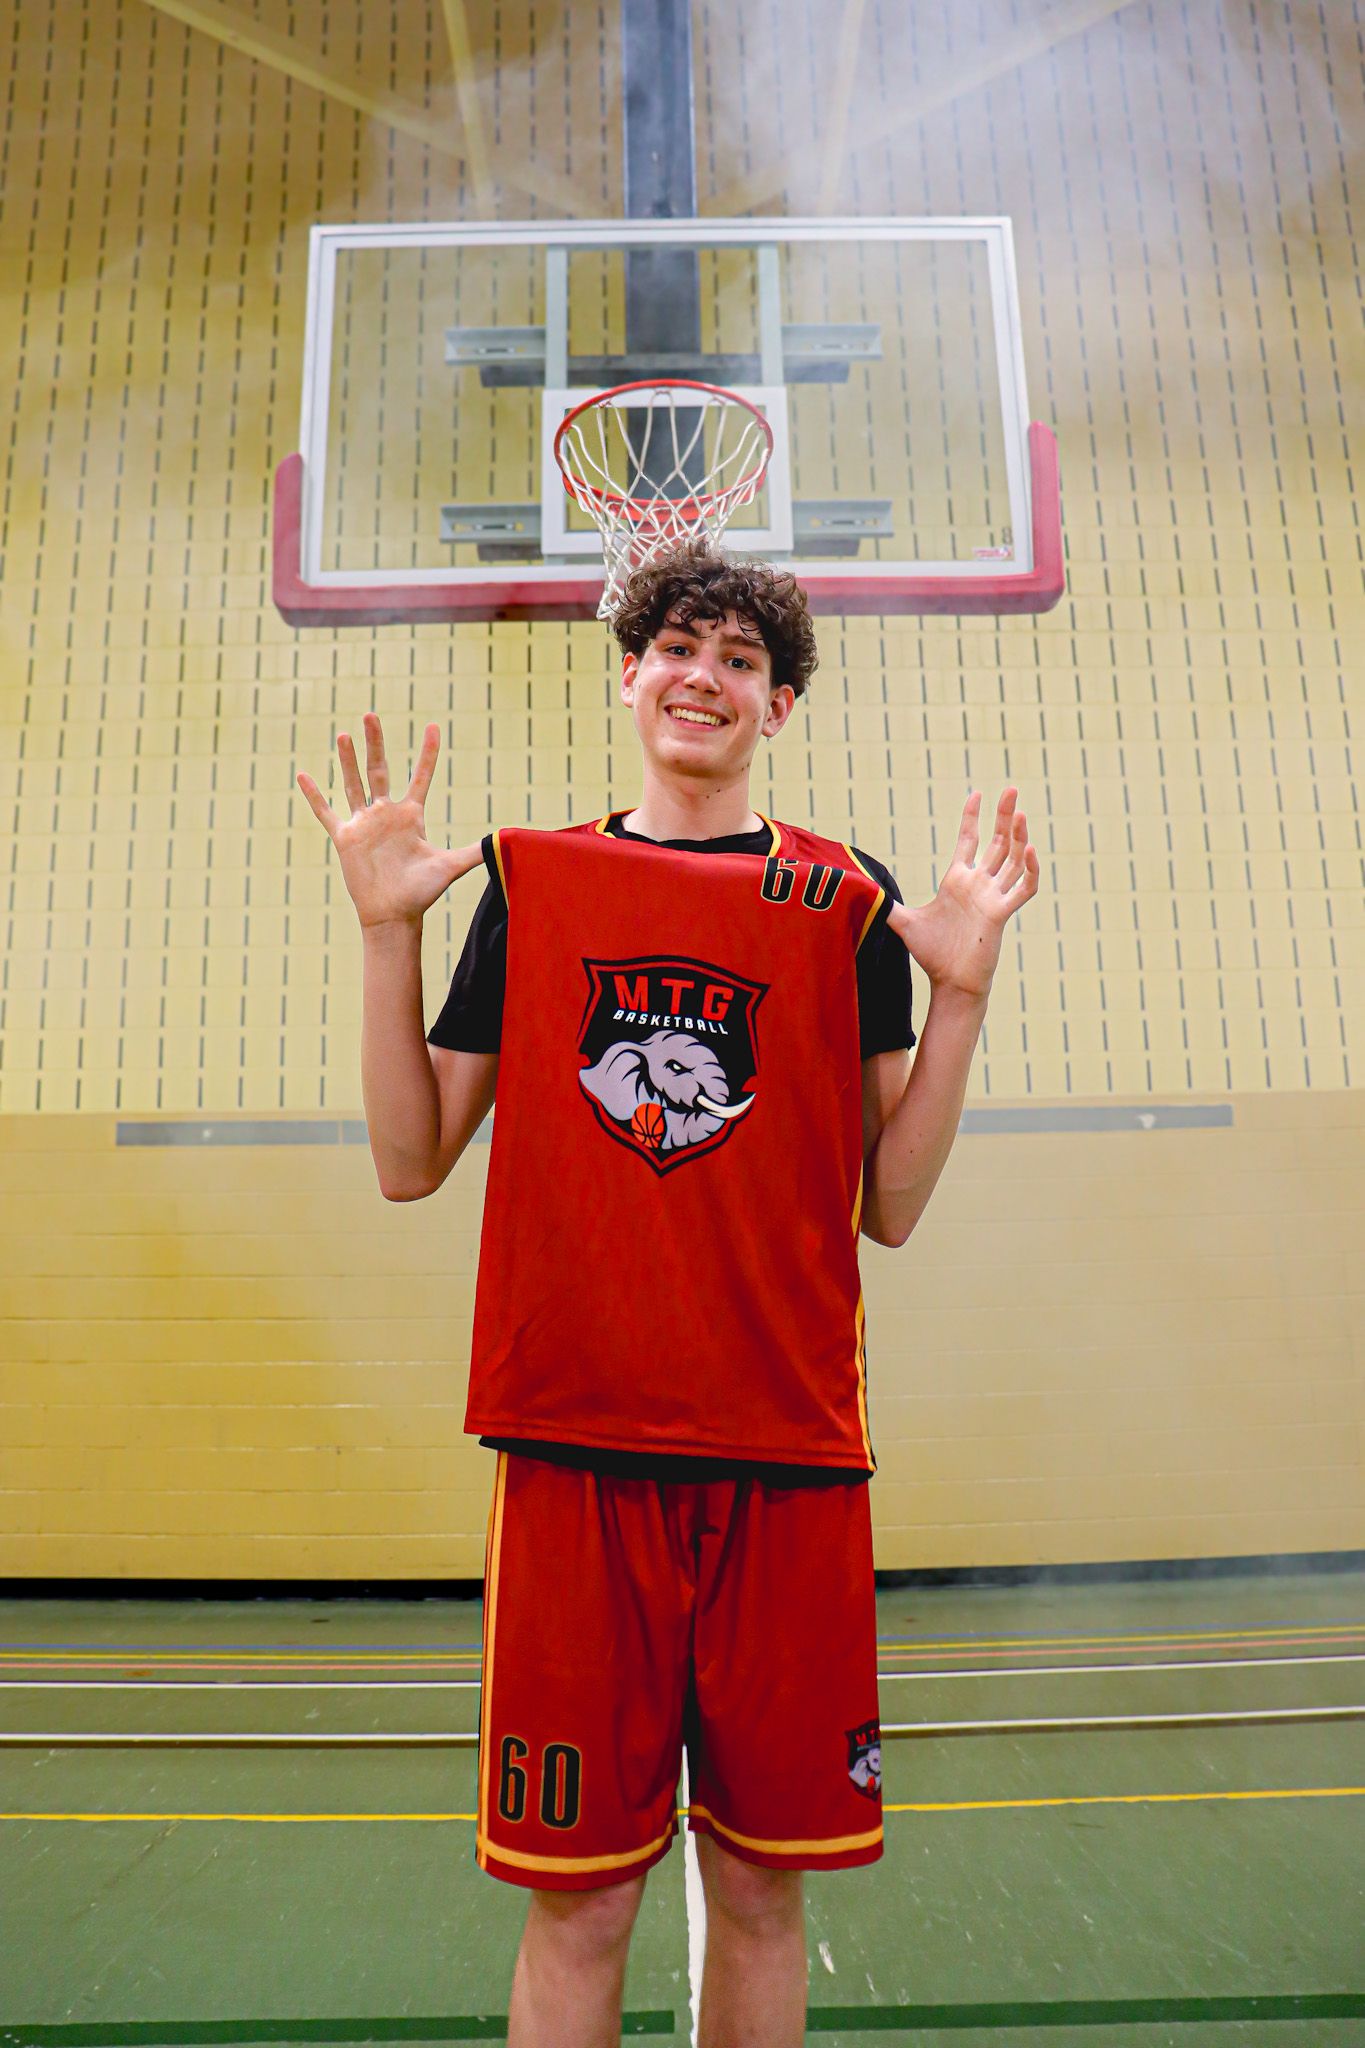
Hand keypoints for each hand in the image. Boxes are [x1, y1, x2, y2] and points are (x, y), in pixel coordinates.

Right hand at [296, 713, 484, 929]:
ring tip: (343, 734)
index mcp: (411, 816)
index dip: (428, 752)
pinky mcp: (346, 838)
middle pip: (379, 770)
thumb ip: (475, 851)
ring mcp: (364, 824)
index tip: (433, 726)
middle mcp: (386, 814)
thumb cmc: (422, 893)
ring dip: (347, 760)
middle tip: (371, 714)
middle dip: (375, 743)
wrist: (394, 915)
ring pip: (353, 784)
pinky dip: (315, 796)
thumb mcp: (451, 866)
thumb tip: (504, 841)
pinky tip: (304, 775)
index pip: (421, 776)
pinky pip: (327, 812)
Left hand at [887, 787, 1039, 998]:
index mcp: (958, 881)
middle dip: (1004, 816)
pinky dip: (1029, 871)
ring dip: (1019, 837)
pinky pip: (1022, 889)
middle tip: (1011, 789)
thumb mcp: (903, 922)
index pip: (969, 840)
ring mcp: (992, 898)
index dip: (972, 817)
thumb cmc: (932, 954)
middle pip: (997, 842)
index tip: (976, 794)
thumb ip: (886, 904)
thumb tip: (860, 892)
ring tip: (1021, 813)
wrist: (949, 983)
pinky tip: (1029, 851)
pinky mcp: (1001, 914)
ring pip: (1013, 860)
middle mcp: (979, 885)